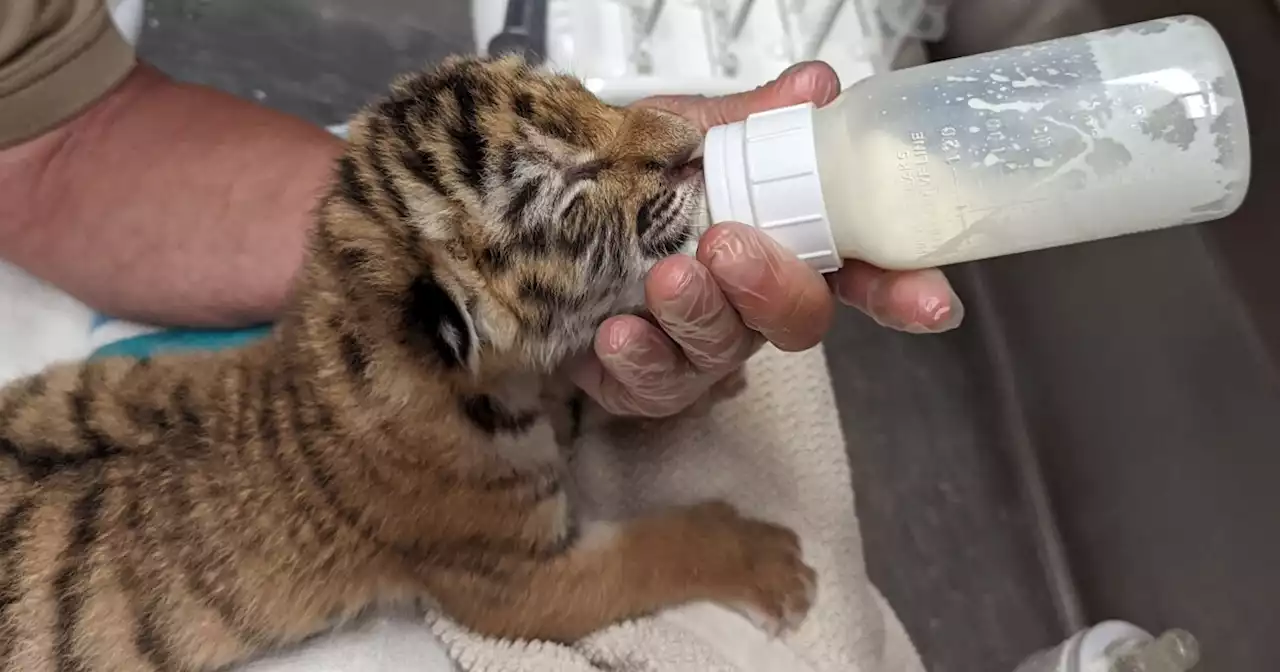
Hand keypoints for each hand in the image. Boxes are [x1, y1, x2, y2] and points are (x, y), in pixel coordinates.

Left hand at [571, 62, 964, 417]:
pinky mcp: (648, 383)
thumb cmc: (627, 184)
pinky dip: (638, 358)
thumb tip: (815, 87)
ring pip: (725, 351)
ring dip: (700, 315)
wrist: (541, 224)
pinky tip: (617, 333)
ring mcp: (703, 348)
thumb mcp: (685, 138)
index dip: (900, 290)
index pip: (859, 271)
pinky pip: (656, 387)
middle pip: (798, 319)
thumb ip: (749, 122)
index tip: (932, 305)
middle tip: (728, 248)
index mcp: (780, 243)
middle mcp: (752, 303)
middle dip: (772, 287)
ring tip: (665, 279)